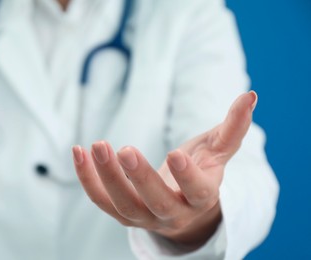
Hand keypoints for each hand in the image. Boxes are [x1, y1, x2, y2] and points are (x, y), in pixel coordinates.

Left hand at [72, 91, 256, 247]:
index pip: (197, 192)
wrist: (183, 207)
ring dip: (106, 177)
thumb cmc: (202, 173)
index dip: (187, 177)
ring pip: (123, 205)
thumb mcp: (217, 152)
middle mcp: (173, 213)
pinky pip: (101, 201)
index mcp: (201, 198)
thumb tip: (249, 95)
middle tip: (123, 150)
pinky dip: (88, 178)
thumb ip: (233, 127)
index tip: (176, 154)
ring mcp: (145, 217)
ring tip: (96, 145)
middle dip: (139, 178)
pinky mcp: (122, 214)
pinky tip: (79, 152)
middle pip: (155, 203)